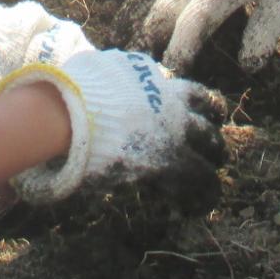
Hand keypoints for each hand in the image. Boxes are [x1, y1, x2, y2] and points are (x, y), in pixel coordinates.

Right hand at [0, 49, 224, 200]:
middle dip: (210, 127)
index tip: (196, 115)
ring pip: (211, 143)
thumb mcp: (91, 74)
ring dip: (213, 159)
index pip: (186, 88)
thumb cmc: (67, 96)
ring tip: (211, 175)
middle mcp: (168, 98)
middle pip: (209, 109)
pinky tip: (201, 204)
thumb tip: (78, 80)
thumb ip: (100, 80)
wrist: (66, 114)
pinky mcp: (170, 158)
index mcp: (149, 78)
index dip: (194, 104)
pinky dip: (204, 192)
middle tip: (212, 144)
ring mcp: (173, 127)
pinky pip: (201, 177)